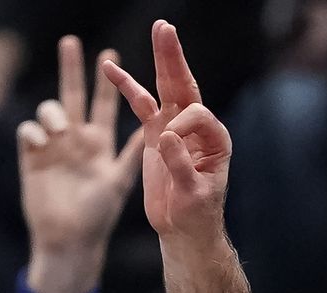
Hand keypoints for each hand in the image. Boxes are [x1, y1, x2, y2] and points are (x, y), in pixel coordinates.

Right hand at [18, 36, 145, 292]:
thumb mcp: (120, 181)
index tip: (111, 54)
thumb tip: (156, 129)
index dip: (107, 81)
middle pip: (73, 95)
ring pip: (49, 110)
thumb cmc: (99, 216)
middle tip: (72, 41)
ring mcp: (53, 147)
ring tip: (62, 130)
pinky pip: (28, 131)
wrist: (72, 241)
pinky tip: (44, 142)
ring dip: (54, 112)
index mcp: (99, 144)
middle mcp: (76, 141)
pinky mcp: (32, 158)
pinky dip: (35, 131)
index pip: (104, 104)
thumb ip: (132, 154)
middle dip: (72, 69)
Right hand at [102, 21, 233, 242]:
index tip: (169, 144)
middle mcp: (198, 128)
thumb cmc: (196, 216)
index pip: (197, 115)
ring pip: (165, 88)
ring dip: (158, 61)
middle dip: (173, 58)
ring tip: (155, 30)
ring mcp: (175, 128)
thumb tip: (167, 135)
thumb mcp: (193, 195)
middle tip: (165, 27)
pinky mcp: (155, 134)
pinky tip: (110, 69)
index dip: (181, 124)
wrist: (184, 229)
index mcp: (216, 140)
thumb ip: (181, 165)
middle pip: (184, 86)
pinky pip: (141, 104)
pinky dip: (127, 87)